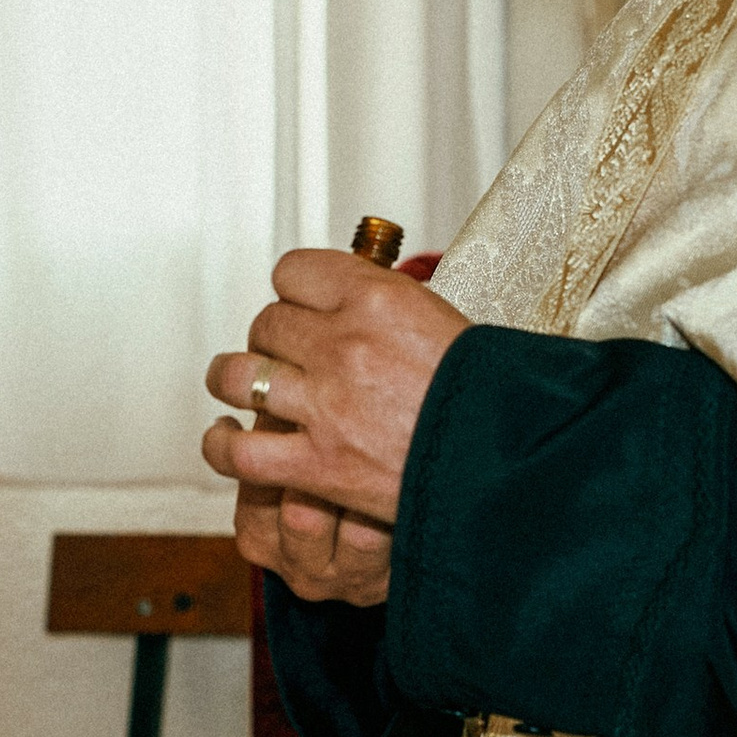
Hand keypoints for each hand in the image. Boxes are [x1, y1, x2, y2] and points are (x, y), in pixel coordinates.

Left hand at [201, 251, 467, 603]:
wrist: (513, 463)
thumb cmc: (494, 397)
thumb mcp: (446, 321)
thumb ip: (391, 306)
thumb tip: (357, 296)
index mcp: (377, 297)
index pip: (293, 271)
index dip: (294, 292)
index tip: (303, 307)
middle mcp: (343, 343)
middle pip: (266, 322)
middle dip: (272, 339)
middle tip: (287, 356)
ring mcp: (325, 405)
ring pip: (237, 375)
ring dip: (234, 379)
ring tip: (240, 386)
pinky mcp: (316, 464)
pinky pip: (239, 450)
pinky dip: (222, 445)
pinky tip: (225, 439)